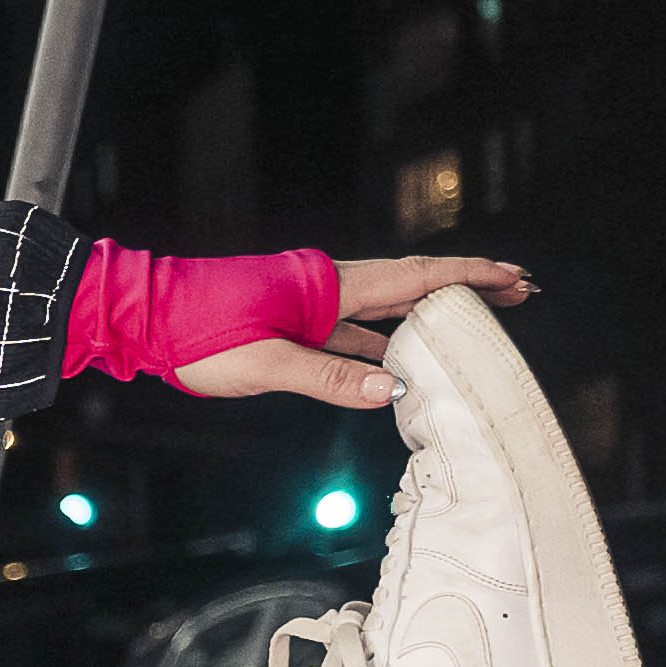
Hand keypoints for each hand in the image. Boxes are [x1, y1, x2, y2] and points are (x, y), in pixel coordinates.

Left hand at [173, 251, 533, 409]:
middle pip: (412, 286)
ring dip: (428, 319)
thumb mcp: (265, 364)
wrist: (147, 319)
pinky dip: (384, 346)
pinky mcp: (294, 324)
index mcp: (330, 287)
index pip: (417, 277)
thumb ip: (330, 378)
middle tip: (518, 293)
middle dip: (465, 289)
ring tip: (473, 327)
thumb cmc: (198, 333)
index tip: (515, 277)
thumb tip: (395, 389)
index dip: (470, 277)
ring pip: (386, 311)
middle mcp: (328, 288)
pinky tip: (402, 365)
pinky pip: (354, 333)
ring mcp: (312, 305)